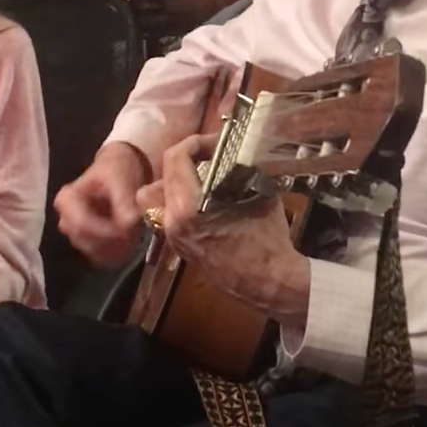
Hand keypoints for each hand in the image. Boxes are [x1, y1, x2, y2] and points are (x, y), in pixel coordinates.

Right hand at [55, 142, 149, 266]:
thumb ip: (123, 201)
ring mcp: (76, 235)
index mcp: (66, 200)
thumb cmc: (116, 171)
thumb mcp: (120, 179)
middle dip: (112, 240)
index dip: (105, 232)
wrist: (119, 172)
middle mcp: (66, 220)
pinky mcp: (88, 245)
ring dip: (116, 247)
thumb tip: (128, 223)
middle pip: (86, 241)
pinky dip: (117, 253)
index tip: (128, 229)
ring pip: (94, 252)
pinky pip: (101, 258)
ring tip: (135, 233)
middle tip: (135, 232)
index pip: (81, 225)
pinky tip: (131, 241)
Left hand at [137, 133, 310, 326]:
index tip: (213, 142)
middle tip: (208, 156)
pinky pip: (167, 215)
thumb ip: (242, 171)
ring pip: (156, 197)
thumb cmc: (267, 240)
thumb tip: (238, 153)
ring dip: (176, 180)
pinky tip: (205, 199)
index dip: (193, 142)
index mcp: (187, 208)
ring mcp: (173, 237)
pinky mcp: (180, 247)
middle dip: (185, 159)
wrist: (270, 283)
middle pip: (162, 175)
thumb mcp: (260, 195)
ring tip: (202, 177)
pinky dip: (179, 200)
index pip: (174, 159)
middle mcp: (172, 222)